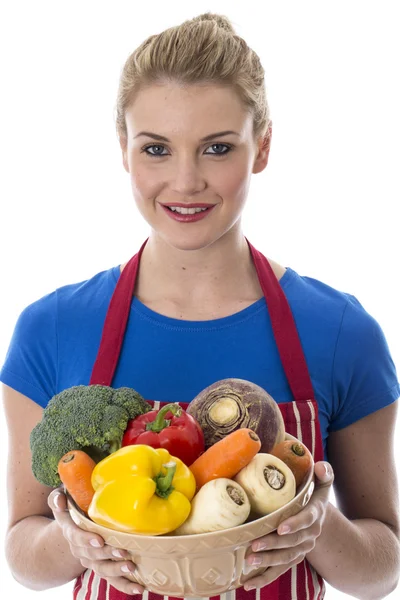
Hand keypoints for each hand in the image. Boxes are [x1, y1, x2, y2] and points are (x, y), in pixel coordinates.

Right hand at [48, 488, 143, 595]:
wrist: (72, 530)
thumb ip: (57, 500)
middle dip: (108, 554)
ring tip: (132, 567)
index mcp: (71, 532)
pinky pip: (112, 580)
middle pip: (93, 555)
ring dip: (117, 570)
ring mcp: (91, 561)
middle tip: (124, 552)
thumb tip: (61, 499)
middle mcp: (80, 550)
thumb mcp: (61, 503)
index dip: (87, 540)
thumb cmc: (71, 510)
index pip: (76, 537)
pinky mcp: (102, 568)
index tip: (99, 540)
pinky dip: (126, 586)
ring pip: (103, 570)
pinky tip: (139, 588)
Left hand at [243, 461, 333, 590]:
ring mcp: (301, 548)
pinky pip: (279, 571)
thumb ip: (325, 473)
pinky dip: (264, 579)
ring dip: (267, 561)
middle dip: (273, 544)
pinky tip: (248, 584)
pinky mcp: (292, 558)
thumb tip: (321, 466)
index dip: (295, 524)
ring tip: (249, 560)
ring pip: (285, 558)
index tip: (281, 527)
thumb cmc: (313, 495)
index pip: (306, 520)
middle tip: (254, 544)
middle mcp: (309, 534)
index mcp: (315, 514)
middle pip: (292, 542)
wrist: (318, 518)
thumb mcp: (322, 483)